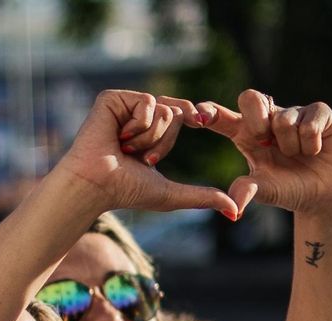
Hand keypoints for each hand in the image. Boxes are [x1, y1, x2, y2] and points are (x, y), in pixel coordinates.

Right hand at [56, 89, 237, 217]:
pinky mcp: (112, 98)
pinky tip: (118, 138)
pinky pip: (147, 103)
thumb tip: (235, 211)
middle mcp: (137, 115)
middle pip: (177, 112)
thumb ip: (202, 197)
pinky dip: (139, 126)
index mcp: (149, 130)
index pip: (181, 115)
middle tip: (141, 158)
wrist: (96, 186)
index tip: (205, 120)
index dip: (194, 116)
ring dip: (150, 138)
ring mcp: (124, 105)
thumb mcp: (171, 193)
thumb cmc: (125, 191)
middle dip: (165, 141)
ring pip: (164, 109)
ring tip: (126, 150)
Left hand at [189, 89, 331, 216]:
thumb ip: (246, 191)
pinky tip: (314, 151)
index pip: (221, 116)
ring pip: (283, 118)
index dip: (209, 112)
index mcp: (245, 133)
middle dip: (256, 120)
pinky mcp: (319, 113)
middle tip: (265, 142)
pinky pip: (309, 121)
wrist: (323, 196)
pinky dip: (310, 143)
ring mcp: (293, 113)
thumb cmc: (288, 189)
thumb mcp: (264, 191)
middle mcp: (267, 118)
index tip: (197, 114)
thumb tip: (231, 210)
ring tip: (296, 155)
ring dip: (290, 145)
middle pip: (250, 97)